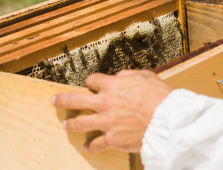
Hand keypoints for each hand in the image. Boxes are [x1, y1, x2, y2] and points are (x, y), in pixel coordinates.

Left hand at [51, 70, 172, 153]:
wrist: (168, 120)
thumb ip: (128, 75)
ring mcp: (105, 122)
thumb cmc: (160, 97)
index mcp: (112, 85)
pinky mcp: (111, 139)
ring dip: (71, 124)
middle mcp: (104, 103)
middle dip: (62, 100)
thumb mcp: (145, 76)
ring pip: (79, 123)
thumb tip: (118, 77)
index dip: (91, 82)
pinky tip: (87, 146)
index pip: (92, 80)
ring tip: (66, 125)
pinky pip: (95, 144)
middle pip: (74, 100)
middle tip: (55, 100)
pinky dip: (90, 146)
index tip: (91, 85)